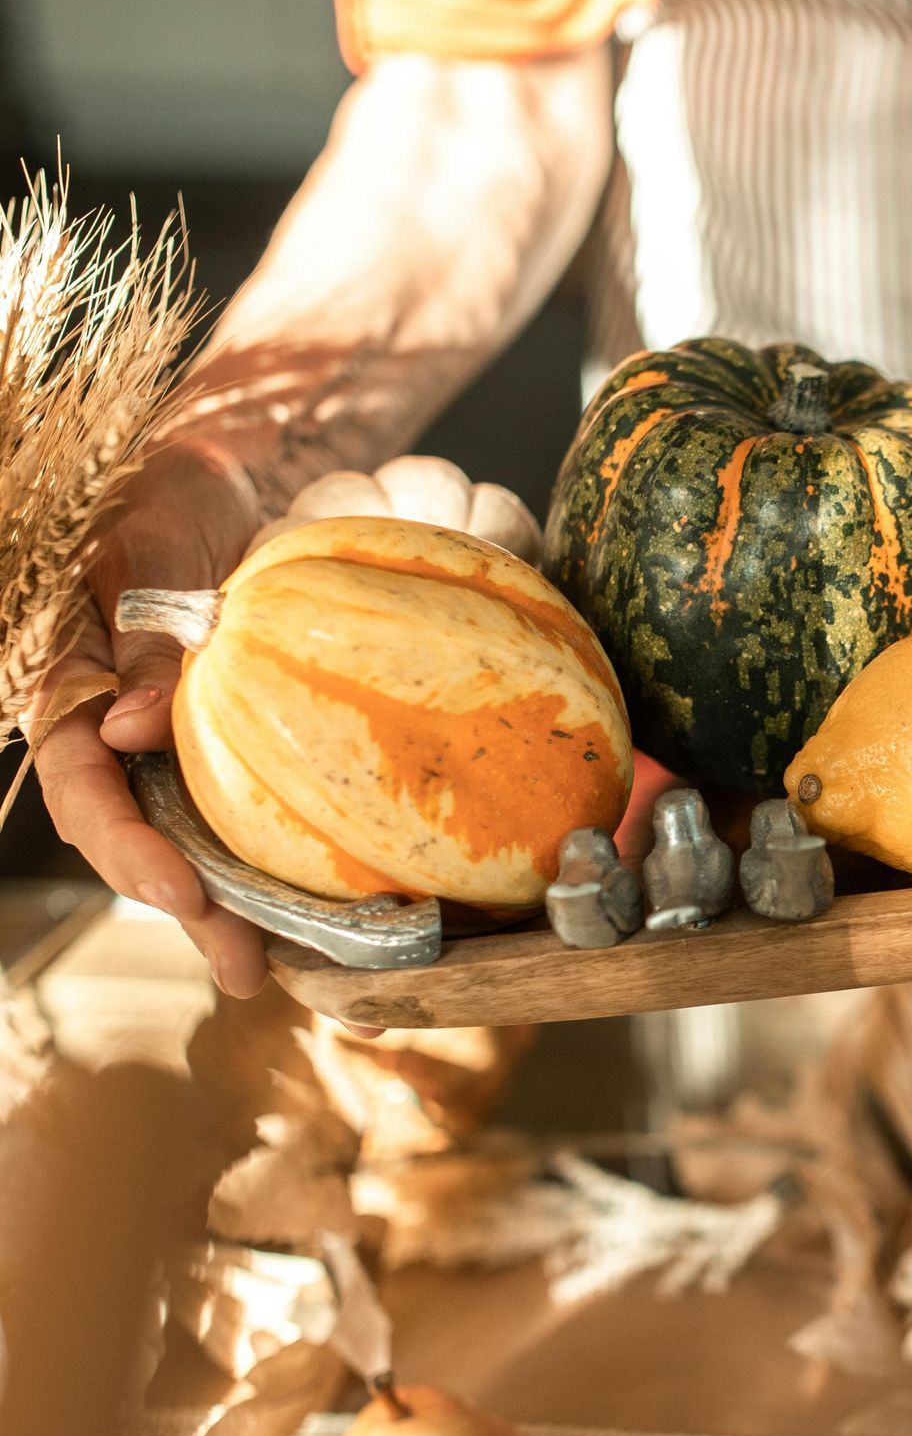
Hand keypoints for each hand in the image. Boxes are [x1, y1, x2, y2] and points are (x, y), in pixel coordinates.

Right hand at [32, 443, 271, 994]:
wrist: (212, 470)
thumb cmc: (159, 498)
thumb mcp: (146, 556)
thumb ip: (143, 646)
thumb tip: (135, 730)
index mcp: (67, 694)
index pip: (82, 789)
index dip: (126, 847)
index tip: (181, 889)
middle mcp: (114, 736)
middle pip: (137, 840)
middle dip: (188, 908)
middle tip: (243, 965)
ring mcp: (169, 745)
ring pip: (190, 839)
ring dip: (233, 904)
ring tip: (280, 965)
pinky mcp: (226, 742)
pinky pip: (242, 806)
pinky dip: (273, 854)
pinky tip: (320, 901)